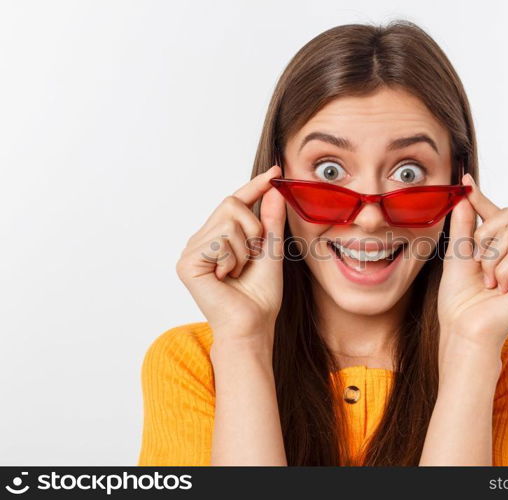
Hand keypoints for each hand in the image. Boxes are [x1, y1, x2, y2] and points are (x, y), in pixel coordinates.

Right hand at [175, 165, 285, 343]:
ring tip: (238, 271)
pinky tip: (226, 278)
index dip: (255, 187)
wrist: (253, 325)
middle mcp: (200, 240)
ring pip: (227, 222)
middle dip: (253, 228)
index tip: (275, 171)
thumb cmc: (261, 296)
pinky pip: (219, 240)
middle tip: (254, 255)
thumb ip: (270, 220)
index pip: (236, 203)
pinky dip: (232, 259)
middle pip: (231, 204)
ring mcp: (190, 251)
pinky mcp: (186, 263)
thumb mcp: (271, 250)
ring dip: (245, 248)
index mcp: (218, 238)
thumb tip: (274, 189)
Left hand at [437, 173, 507, 352]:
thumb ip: (463, 227)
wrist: (462, 328)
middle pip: (507, 216)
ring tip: (487, 281)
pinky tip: (499, 289)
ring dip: (488, 257)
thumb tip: (464, 196)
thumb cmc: (458, 300)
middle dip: (483, 235)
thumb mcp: (457, 256)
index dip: (480, 199)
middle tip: (476, 262)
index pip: (493, 217)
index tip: (465, 180)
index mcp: (500, 251)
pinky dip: (500, 270)